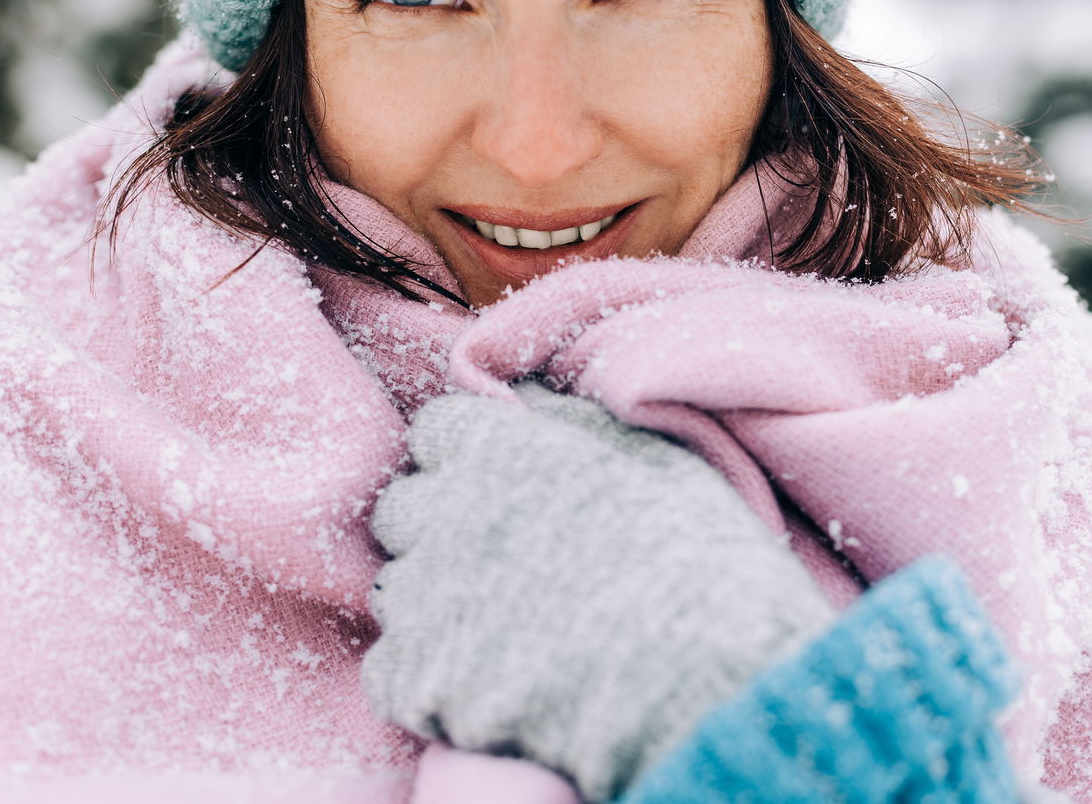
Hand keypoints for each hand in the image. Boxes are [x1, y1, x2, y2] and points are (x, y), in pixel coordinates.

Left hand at [363, 383, 834, 802]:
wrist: (702, 681)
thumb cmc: (699, 562)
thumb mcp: (657, 458)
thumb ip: (573, 421)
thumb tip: (523, 400)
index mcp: (501, 448)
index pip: (436, 430)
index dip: (467, 459)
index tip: (503, 489)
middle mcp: (447, 512)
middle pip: (401, 509)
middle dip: (438, 530)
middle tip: (501, 565)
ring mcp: (426, 598)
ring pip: (395, 591)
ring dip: (435, 607)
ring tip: (504, 636)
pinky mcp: (419, 679)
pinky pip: (390, 672)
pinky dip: (427, 683)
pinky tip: (486, 690)